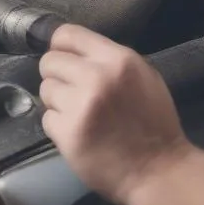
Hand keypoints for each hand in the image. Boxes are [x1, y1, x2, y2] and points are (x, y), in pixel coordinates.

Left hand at [39, 24, 192, 204]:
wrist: (158, 170)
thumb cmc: (155, 123)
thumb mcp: (144, 77)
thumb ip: (111, 61)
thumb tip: (78, 53)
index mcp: (118, 59)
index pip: (68, 34)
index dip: (60, 46)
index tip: (65, 58)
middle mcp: (96, 77)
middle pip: (50, 61)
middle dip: (57, 75)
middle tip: (72, 90)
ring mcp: (79, 106)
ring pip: (45, 89)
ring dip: (57, 101)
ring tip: (77, 113)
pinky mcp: (67, 133)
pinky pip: (47, 118)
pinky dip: (58, 125)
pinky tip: (78, 132)